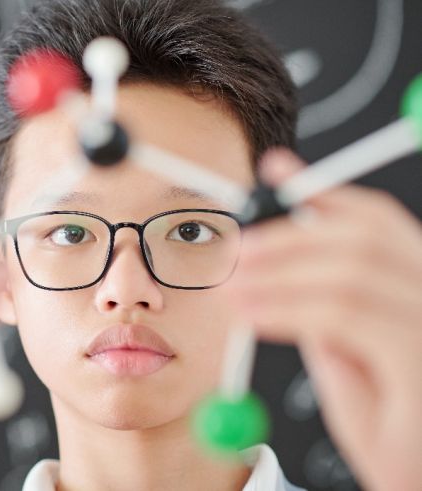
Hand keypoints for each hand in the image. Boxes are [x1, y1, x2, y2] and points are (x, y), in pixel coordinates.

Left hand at [223, 149, 421, 490]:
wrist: (415, 484)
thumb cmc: (391, 432)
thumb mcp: (351, 364)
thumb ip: (330, 314)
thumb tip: (285, 269)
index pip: (380, 222)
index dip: (325, 189)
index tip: (274, 168)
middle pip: (362, 239)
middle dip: (289, 236)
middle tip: (238, 250)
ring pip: (348, 273)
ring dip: (278, 274)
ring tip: (231, 288)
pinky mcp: (420, 364)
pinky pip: (342, 316)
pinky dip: (286, 309)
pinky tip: (250, 315)